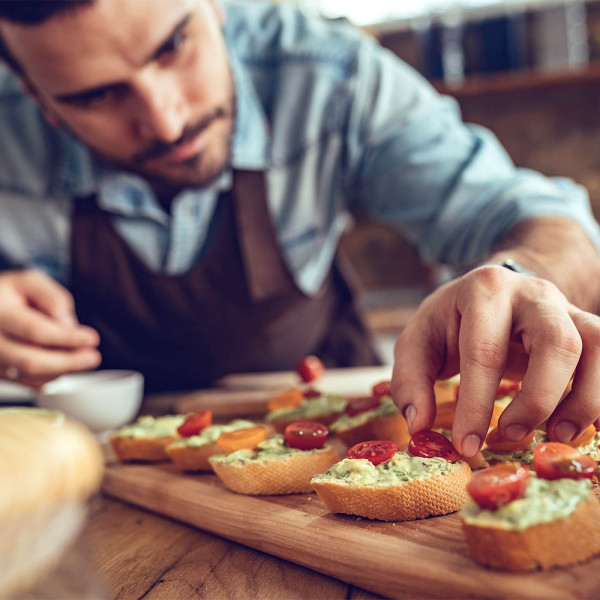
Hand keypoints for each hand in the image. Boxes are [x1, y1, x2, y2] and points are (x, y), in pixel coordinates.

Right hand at [0, 269, 100, 386]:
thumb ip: (53, 299)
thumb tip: (68, 325)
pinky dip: (50, 377)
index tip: (92, 339)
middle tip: (93, 357)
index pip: (35, 331)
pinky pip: (27, 383)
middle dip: (67, 362)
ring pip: (30, 376)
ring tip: (83, 359)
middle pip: (30, 361)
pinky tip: (64, 364)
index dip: (67, 338)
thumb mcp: (31, 282)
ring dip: (62, 370)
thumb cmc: (11, 292)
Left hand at [391, 265, 599, 456]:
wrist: (488, 291)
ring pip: (596, 345)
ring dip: (585, 398)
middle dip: (537, 399)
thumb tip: (420, 426)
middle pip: (556, 343)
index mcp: (484, 290)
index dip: (476, 404)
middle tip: (510, 436)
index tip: (467, 446)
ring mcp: (566, 308)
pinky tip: (590, 425)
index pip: (485, 351)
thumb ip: (411, 381)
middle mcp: (533, 294)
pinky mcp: (585, 327)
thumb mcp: (417, 341)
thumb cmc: (450, 321)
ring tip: (558, 436)